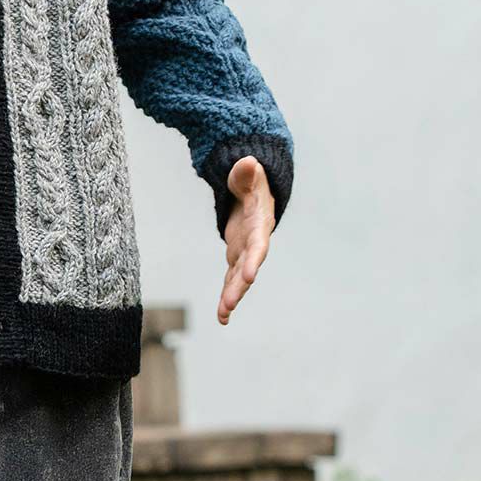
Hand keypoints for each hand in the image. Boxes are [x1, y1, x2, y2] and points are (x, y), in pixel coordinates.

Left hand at [216, 155, 274, 325]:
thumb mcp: (247, 177)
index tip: (249, 277)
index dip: (253, 261)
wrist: (254, 193)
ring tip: (223, 315)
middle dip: (238, 287)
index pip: (258, 246)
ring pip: (237, 279)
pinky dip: (226, 298)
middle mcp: (254, 245)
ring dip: (231, 297)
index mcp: (259, 226)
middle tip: (228, 304)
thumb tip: (247, 162)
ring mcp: (245, 254)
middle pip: (246, 268)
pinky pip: (231, 281)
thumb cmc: (250, 183)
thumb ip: (246, 174)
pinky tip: (222, 318)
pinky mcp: (236, 259)